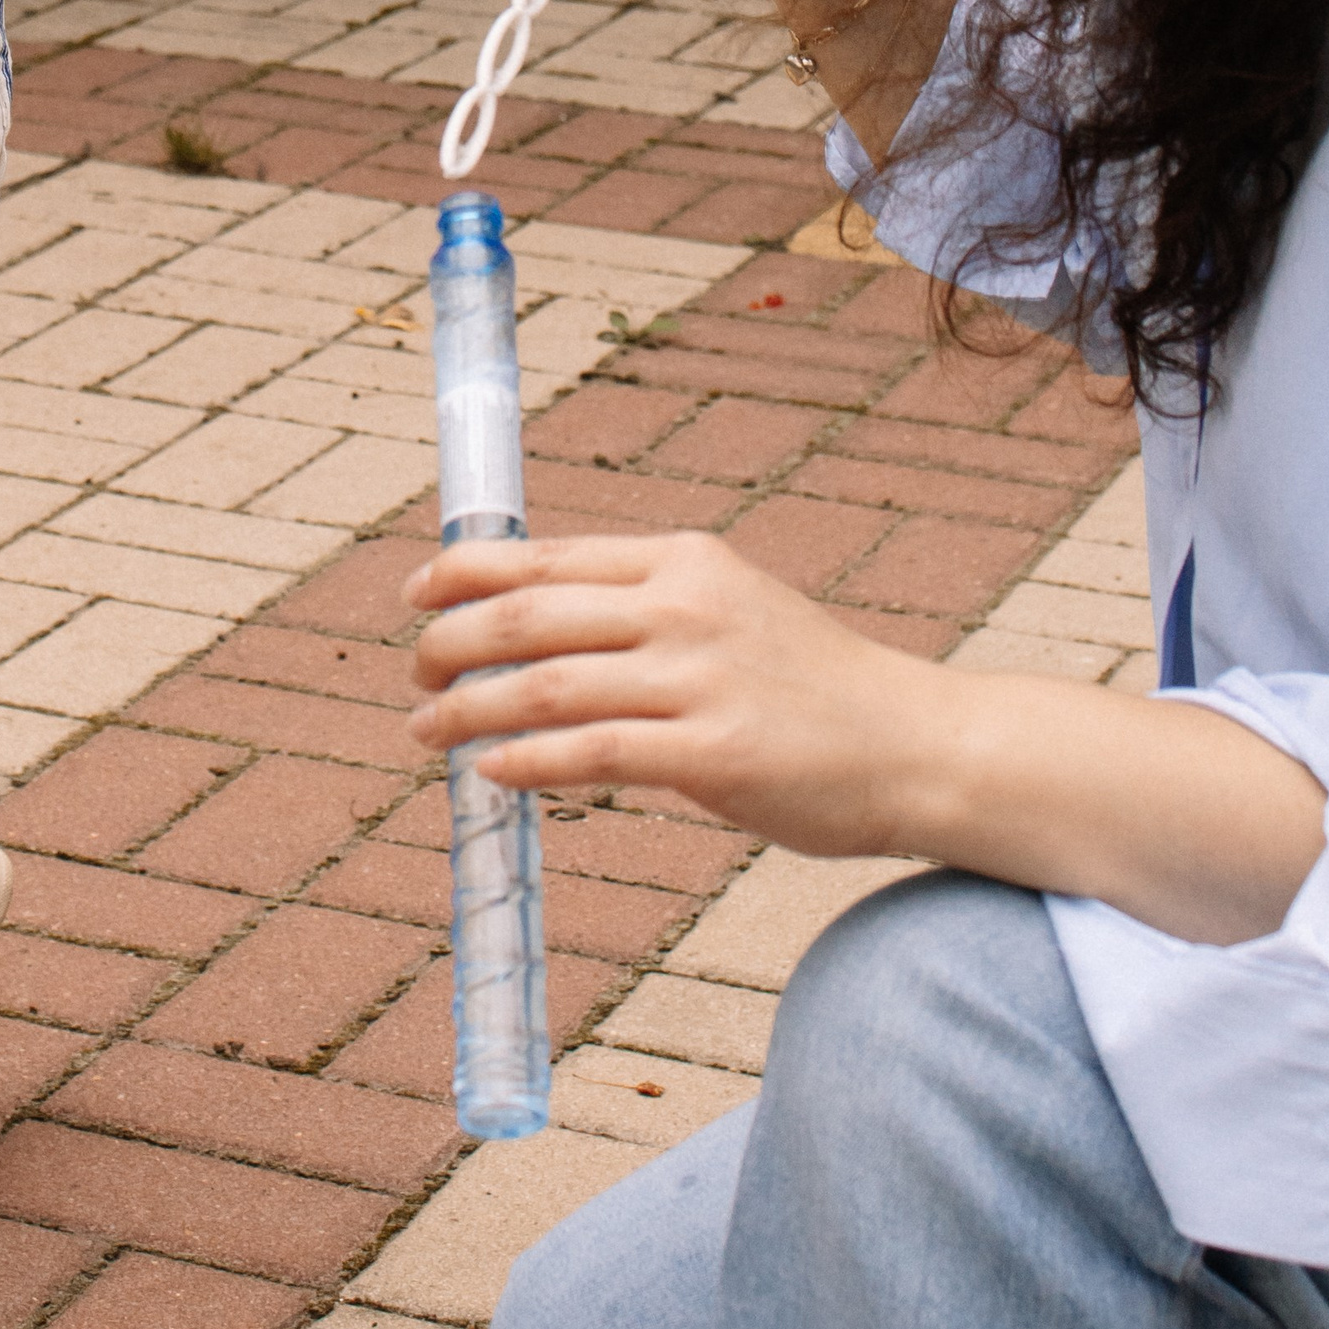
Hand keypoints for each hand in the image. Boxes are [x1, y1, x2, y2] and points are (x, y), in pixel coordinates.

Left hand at [408, 529, 935, 857]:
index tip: (416, 595)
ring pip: (545, 685)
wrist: (913, 745)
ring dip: (469, 708)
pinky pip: (589, 753)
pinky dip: (524, 760)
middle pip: (529, 615)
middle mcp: (685, 607)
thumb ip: (643, 607)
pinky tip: (489, 771)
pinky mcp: (713, 754)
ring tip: (427, 729)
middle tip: (415, 674)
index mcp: (684, 560)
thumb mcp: (729, 608)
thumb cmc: (809, 686)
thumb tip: (533, 626)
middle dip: (451, 643)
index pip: (548, 556)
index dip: (465, 574)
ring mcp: (700, 679)